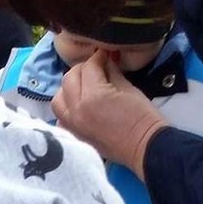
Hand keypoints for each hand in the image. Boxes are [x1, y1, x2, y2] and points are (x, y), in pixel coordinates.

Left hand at [52, 51, 164, 174]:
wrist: (144, 147)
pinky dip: (66, 110)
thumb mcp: (128, 88)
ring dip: (68, 89)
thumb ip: (111, 72)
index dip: (98, 58)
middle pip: (69, 80)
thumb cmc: (142, 117)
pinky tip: (78, 108)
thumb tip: (104, 61)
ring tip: (83, 88)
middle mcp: (77, 110)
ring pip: (58, 99)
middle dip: (82, 70)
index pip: (88, 67)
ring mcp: (72, 125)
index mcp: (93, 96)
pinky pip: (60, 119)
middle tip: (95, 70)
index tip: (105, 56)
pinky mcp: (73, 136)